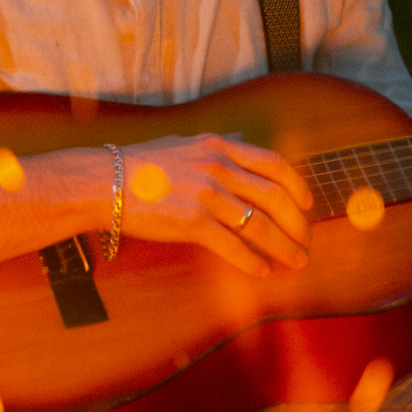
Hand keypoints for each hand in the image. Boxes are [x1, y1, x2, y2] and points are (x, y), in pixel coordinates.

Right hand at [118, 133, 314, 277]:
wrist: (104, 182)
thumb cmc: (140, 165)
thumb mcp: (183, 143)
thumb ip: (215, 145)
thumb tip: (240, 141)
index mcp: (219, 147)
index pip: (275, 165)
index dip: (297, 187)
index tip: (307, 205)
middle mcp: (218, 168)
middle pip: (275, 198)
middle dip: (298, 224)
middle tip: (305, 241)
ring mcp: (206, 195)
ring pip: (260, 226)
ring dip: (284, 247)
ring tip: (295, 261)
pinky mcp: (192, 223)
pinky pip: (234, 246)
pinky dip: (253, 261)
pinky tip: (262, 270)